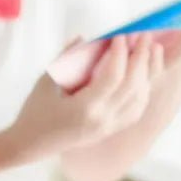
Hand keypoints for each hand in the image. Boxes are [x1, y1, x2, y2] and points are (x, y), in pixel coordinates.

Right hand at [10, 34, 164, 155]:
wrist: (30, 145)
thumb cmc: (34, 112)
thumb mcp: (45, 81)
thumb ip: (66, 58)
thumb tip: (84, 38)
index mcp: (83, 108)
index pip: (112, 77)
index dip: (119, 53)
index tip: (119, 35)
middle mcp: (101, 120)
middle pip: (132, 86)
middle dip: (141, 58)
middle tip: (143, 36)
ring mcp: (107, 128)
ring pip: (140, 98)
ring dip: (147, 73)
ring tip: (149, 51)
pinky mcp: (109, 131)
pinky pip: (135, 110)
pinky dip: (143, 90)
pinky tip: (143, 75)